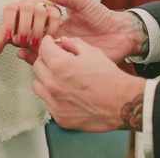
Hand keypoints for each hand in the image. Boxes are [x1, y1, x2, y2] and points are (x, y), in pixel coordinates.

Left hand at [0, 0, 61, 59]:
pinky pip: (54, 17)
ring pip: (40, 12)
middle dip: (24, 27)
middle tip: (22, 43)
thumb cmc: (19, 28)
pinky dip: (50, 29)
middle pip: (26, 9)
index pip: (9, 10)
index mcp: (13, 8)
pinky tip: (46, 40)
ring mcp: (41, 6)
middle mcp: (27, 4)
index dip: (8, 22)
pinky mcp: (54, 11)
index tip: (8, 37)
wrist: (36, 21)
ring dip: (37, 29)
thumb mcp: (7, 36)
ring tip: (34, 44)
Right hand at [18, 0, 145, 63]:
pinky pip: (55, 66)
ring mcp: (64, 53)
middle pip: (33, 43)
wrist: (121, 32)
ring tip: (19, 49)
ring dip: (29, 53)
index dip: (23, 28)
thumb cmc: (102, 16)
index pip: (35, 28)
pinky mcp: (73, 64)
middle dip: (22, 41)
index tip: (12, 27)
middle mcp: (58, 40)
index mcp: (57, 26)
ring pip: (41, 56)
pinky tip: (35, 60)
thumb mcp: (84, 4)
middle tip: (14, 38)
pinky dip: (43, 64)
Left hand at [30, 36, 145, 131]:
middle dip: (45, 59)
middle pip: (37, 66)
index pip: (42, 48)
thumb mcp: (93, 53)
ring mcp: (55, 103)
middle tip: (55, 59)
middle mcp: (53, 84)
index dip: (47, 43)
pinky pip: (48, 103)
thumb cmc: (110, 78)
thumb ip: (74, 44)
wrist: (122, 103)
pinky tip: (67, 94)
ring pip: (38, 85)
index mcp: (60, 65)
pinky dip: (54, 97)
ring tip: (59, 78)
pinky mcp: (60, 117)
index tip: (50, 43)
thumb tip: (63, 41)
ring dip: (45, 78)